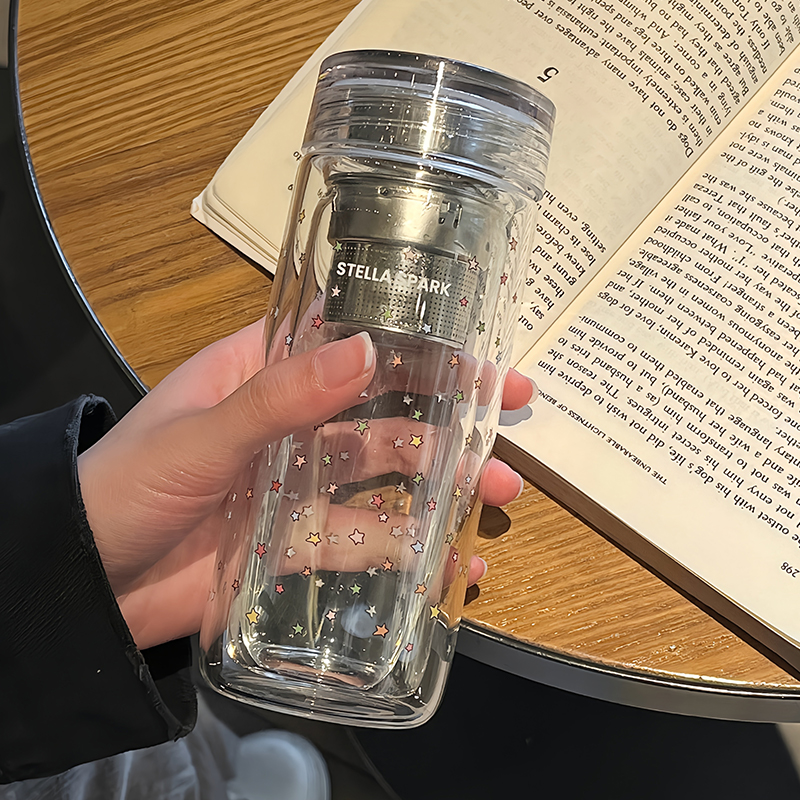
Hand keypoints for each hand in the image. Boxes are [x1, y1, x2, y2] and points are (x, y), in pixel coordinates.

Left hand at [78, 318, 535, 649]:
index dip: (410, 338)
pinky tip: (452, 566)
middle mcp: (289, 425)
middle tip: (510, 414)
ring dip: (444, 482)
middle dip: (448, 413)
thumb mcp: (199, 436)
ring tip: (499, 492)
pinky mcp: (298, 545)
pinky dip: (411, 554)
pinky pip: (365, 545)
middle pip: (381, 410)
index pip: (345, 341)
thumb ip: (279, 399)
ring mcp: (299, 488)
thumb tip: (366, 351)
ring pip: (385, 478)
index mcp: (260, 375)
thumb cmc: (124, 490)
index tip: (471, 345)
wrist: (82, 591)